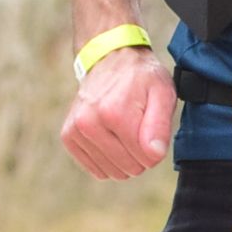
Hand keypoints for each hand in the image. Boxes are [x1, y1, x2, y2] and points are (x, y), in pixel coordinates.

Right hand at [59, 44, 175, 179]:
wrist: (109, 59)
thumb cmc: (140, 78)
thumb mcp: (162, 93)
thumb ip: (160, 125)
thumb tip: (153, 154)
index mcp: (114, 113)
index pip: (146, 158)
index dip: (155, 147)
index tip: (151, 127)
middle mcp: (88, 123)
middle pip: (129, 168)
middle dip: (139, 154)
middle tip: (138, 127)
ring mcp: (75, 130)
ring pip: (112, 172)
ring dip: (122, 158)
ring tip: (123, 131)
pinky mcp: (68, 136)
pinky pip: (95, 168)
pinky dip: (107, 160)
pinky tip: (110, 139)